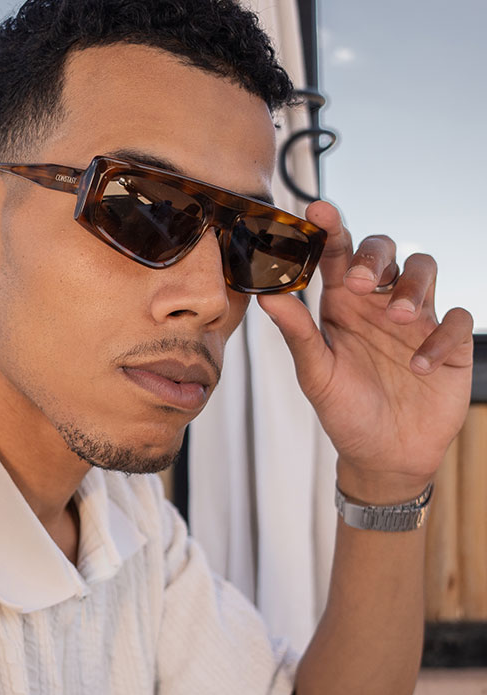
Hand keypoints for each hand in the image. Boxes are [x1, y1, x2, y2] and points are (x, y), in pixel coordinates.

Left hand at [258, 201, 473, 500]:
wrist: (383, 455)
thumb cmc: (346, 412)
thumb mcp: (316, 375)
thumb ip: (297, 334)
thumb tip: (267, 297)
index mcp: (342, 305)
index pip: (338, 255)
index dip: (331, 229)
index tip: (318, 210)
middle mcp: (379, 304)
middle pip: (386, 250)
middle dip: (375, 255)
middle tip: (361, 281)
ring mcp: (417, 320)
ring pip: (424, 269)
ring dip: (411, 285)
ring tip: (395, 316)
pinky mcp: (450, 343)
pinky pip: (456, 320)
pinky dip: (440, 337)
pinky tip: (418, 366)